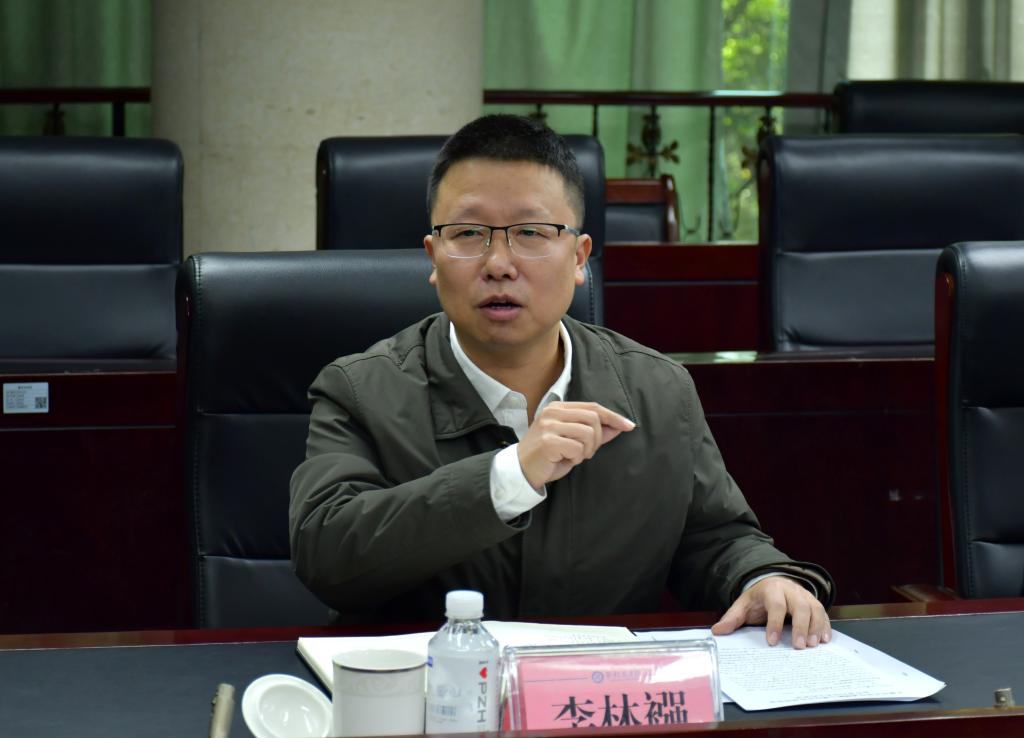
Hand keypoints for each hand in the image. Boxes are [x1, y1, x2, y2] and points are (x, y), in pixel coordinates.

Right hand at [517, 401, 634, 488]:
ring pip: (588, 433)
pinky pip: (577, 448)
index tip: (629, 426)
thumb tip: (618, 427)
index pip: (593, 407)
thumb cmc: (548, 456)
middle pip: (594, 418)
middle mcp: (553, 412)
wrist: (522, 471)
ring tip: (574, 456)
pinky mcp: (548, 441)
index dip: (613, 416)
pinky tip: (565, 460)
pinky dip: (577, 458)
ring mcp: (549, 426)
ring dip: (587, 450)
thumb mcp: (573, 441)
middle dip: (598, 439)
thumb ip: (594, 432)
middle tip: (586, 452)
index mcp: (559, 408)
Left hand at [711, 575, 830, 648]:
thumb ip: (731, 618)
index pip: (775, 605)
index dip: (774, 623)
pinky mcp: (813, 602)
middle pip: (799, 606)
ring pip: (814, 608)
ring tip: (813, 645)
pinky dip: (825, 626)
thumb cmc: (758, 598)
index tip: (771, 641)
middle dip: (800, 626)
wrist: (772, 584)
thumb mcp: (743, 605)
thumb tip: (717, 631)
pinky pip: (823, 612)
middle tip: (799, 646)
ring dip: (816, 627)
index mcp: (771, 589)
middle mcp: (790, 590)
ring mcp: (804, 595)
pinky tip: (825, 640)